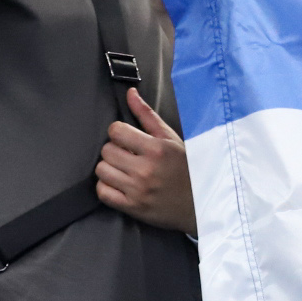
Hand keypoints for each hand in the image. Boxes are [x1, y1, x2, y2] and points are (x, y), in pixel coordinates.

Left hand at [96, 89, 195, 235]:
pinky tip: (118, 184)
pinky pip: (103, 193)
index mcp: (157, 149)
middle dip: (114, 149)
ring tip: (122, 169)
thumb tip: (130, 93)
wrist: (200, 203)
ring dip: (109, 168)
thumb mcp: (171, 139)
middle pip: (106, 151)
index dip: (119, 132)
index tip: (127, 138)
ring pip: (101, 171)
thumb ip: (147, 115)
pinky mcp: (133, 208)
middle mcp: (146, 170)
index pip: (116, 131)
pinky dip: (106, 187)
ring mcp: (138, 190)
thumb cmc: (186, 169)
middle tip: (126, 154)